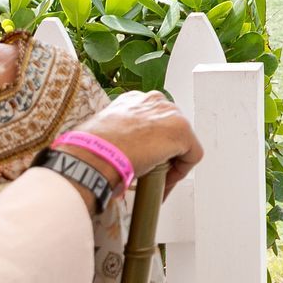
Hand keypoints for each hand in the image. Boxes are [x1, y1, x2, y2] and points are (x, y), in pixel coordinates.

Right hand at [77, 92, 202, 193]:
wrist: (93, 155)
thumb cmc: (91, 149)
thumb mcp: (105, 133)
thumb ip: (120, 135)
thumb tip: (122, 150)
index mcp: (134, 99)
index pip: (153, 121)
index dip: (151, 145)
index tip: (143, 161)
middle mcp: (154, 100)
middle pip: (169, 130)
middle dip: (163, 152)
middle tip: (151, 173)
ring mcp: (170, 113)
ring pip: (181, 143)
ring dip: (171, 162)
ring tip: (156, 181)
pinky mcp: (182, 131)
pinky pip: (191, 156)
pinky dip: (180, 172)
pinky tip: (164, 183)